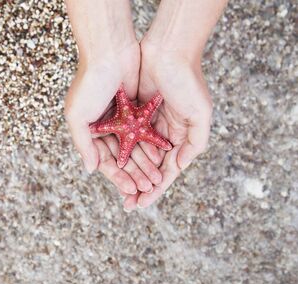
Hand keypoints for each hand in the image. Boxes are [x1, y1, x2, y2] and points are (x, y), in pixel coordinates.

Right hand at [65, 44, 162, 194]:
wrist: (109, 52)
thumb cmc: (89, 83)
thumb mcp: (78, 115)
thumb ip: (83, 144)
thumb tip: (90, 170)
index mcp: (90, 131)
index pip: (105, 161)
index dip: (117, 178)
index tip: (130, 191)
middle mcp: (106, 128)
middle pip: (122, 158)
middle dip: (133, 175)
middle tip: (146, 189)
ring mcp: (122, 120)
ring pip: (135, 148)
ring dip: (144, 164)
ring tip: (156, 179)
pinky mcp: (137, 111)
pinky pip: (145, 134)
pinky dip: (151, 147)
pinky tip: (160, 158)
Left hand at [125, 41, 212, 208]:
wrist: (167, 50)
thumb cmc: (187, 80)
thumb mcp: (200, 113)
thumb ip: (195, 142)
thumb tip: (178, 168)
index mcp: (182, 136)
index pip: (167, 171)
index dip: (156, 189)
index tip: (142, 204)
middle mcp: (165, 133)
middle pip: (150, 167)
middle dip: (140, 186)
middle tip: (128, 204)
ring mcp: (148, 124)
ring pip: (137, 155)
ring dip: (130, 174)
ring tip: (120, 191)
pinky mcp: (134, 113)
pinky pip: (126, 137)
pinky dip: (122, 152)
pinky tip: (113, 166)